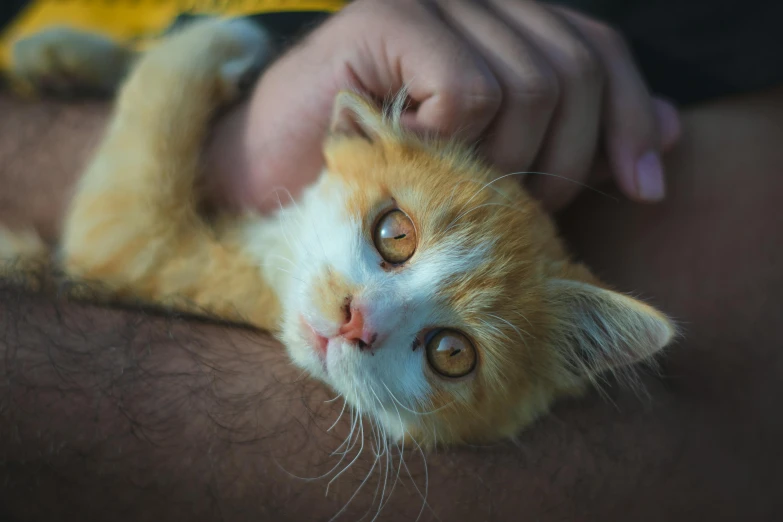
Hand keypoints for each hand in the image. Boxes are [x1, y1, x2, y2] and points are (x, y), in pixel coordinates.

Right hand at [206, 0, 680, 212]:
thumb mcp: (494, 169)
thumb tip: (673, 134)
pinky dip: (451, 140)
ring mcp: (431, 2)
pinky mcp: (387, 17)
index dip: (632, 117)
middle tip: (510, 205)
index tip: (641, 190)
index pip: (597, 52)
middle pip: (574, 68)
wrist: (265, 186)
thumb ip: (575, 142)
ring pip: (529, 83)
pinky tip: (411, 153)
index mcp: (501, 29)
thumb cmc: (379, 184)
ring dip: (498, 159)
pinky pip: (468, 89)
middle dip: (562, 156)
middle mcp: (472, 2)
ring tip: (447, 183)